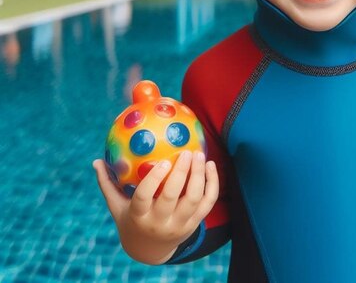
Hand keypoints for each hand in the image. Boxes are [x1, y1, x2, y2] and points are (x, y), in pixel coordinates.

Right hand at [93, 150, 218, 263]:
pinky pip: (208, 202)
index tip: (164, 161)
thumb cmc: (131, 219)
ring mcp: (179, 225)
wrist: (149, 250)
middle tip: (187, 152)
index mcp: (139, 216)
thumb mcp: (117, 207)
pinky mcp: (194, 224)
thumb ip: (107, 184)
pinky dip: (212, 183)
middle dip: (181, 173)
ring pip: (194, 199)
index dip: (155, 179)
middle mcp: (160, 222)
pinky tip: (211, 165)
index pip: (145, 197)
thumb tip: (95, 161)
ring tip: (200, 155)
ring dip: (199, 176)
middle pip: (172, 197)